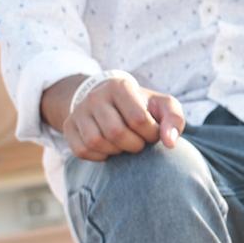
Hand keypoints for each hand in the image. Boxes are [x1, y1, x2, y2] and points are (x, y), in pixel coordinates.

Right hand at [48, 74, 184, 161]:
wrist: (111, 103)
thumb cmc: (143, 107)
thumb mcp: (163, 107)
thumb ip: (174, 120)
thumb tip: (169, 143)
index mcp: (120, 86)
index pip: (138, 119)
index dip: (150, 134)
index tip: (152, 133)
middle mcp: (96, 96)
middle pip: (116, 133)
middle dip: (134, 145)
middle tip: (139, 143)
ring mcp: (79, 111)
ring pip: (96, 142)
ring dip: (116, 151)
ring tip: (125, 145)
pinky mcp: (69, 127)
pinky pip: (82, 150)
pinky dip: (99, 156)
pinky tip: (110, 150)